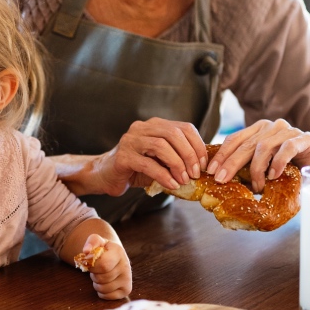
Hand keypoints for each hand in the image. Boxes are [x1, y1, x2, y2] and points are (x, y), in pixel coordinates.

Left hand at [83, 235, 130, 299]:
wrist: (114, 256)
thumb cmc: (103, 249)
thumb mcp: (96, 241)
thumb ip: (90, 243)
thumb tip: (86, 252)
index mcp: (118, 252)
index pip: (103, 265)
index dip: (92, 266)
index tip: (91, 262)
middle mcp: (126, 266)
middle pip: (102, 278)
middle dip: (94, 275)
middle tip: (95, 270)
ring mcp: (127, 279)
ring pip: (104, 289)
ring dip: (96, 284)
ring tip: (100, 276)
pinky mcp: (126, 290)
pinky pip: (107, 296)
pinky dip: (101, 292)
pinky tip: (104, 283)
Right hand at [91, 118, 208, 194]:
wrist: (106, 176)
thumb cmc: (136, 169)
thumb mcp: (161, 160)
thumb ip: (177, 158)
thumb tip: (202, 167)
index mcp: (154, 125)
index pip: (183, 127)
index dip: (197, 145)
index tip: (203, 164)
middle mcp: (141, 128)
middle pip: (173, 134)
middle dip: (189, 155)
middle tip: (195, 174)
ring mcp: (130, 140)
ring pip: (160, 146)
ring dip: (177, 164)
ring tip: (183, 180)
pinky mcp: (122, 156)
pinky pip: (147, 164)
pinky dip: (163, 175)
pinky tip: (171, 185)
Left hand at [207, 119, 309, 191]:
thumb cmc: (288, 171)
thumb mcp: (263, 168)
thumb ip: (247, 168)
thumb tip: (221, 180)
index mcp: (259, 130)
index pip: (235, 139)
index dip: (221, 154)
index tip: (210, 170)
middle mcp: (273, 126)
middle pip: (246, 144)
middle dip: (231, 162)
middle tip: (222, 179)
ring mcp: (290, 131)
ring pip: (264, 146)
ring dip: (257, 168)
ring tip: (257, 186)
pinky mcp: (307, 139)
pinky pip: (288, 147)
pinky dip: (278, 162)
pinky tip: (273, 175)